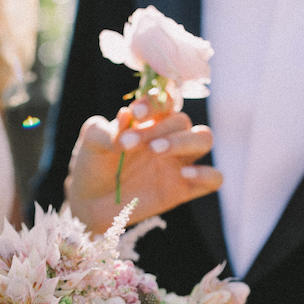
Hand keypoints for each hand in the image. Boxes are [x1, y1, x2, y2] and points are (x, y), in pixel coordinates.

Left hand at [65, 100, 220, 233]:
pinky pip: (213, 178)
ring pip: (204, 140)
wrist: (90, 202)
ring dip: (183, 141)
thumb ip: (105, 130)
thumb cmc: (93, 165)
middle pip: (182, 121)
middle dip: (160, 129)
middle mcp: (168, 137)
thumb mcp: (91, 143)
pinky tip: (184, 175)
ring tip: (155, 151)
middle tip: (134, 144)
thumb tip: (125, 116)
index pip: (164, 101)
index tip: (136, 113)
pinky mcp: (185, 189)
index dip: (154, 103)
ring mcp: (179, 162)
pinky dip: (206, 174)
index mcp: (149, 120)